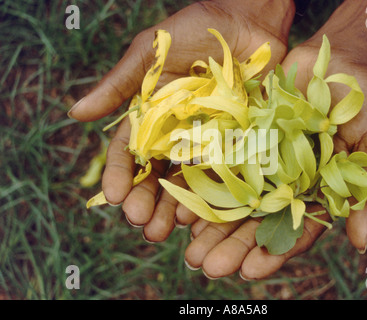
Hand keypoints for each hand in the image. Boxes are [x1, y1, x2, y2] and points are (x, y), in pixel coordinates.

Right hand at [68, 0, 295, 240]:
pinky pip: (222, 170)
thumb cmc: (191, 30)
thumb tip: (76, 113)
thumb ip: (119, 85)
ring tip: (166, 230)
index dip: (119, 174)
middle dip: (146, 200)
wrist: (244, 20)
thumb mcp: (149, 54)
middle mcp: (176, 133)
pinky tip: (201, 212)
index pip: (129, 152)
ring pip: (186, 180)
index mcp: (151, 116)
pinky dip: (211, 192)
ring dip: (174, 207)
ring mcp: (206, 139)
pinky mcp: (237, 140)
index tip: (112, 197)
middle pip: (156, 174)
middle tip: (141, 224)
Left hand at [182, 40, 366, 279]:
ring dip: (210, 224)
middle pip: (255, 221)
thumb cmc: (361, 102)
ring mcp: (260, 163)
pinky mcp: (242, 140)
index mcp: (314, 192)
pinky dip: (202, 184)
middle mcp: (283, 183)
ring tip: (188, 248)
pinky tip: (183, 206)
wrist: (334, 61)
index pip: (293, 231)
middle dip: (231, 245)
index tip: (250, 271)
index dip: (273, 252)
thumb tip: (361, 244)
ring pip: (232, 199)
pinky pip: (219, 165)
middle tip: (205, 266)